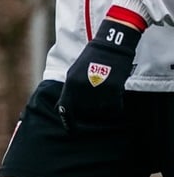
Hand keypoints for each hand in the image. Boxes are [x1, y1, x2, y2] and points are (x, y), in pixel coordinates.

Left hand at [57, 9, 142, 132]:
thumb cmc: (92, 60)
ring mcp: (97, 88)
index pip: (66, 108)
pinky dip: (115, 107)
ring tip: (106, 100)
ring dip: (103, 110)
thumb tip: (61, 108)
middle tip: (95, 108)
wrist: (110, 46)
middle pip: (84, 112)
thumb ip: (70, 91)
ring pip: (99, 112)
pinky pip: (114, 108)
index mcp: (70, 83)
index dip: (68, 122)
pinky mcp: (113, 89)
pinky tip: (115, 100)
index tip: (71, 130)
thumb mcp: (75, 73)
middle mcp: (82, 87)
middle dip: (88, 114)